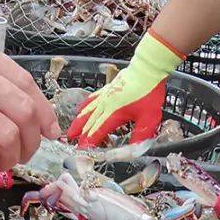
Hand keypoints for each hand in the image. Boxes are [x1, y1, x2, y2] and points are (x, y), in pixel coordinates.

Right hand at [67, 31, 182, 146]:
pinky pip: (91, 100)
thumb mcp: (149, 118)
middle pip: (89, 123)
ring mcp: (104, 96)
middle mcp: (105, 105)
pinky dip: (84, 107)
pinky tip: (80, 109)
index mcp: (114, 114)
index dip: (89, 142)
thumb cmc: (149, 92)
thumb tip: (135, 150)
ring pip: (87, 111)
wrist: (147, 69)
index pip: (97, 131)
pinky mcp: (107, 89)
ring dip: (78, 123)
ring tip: (71, 131)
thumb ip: (141, 135)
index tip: (81, 150)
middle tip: (72, 144)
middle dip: (80, 135)